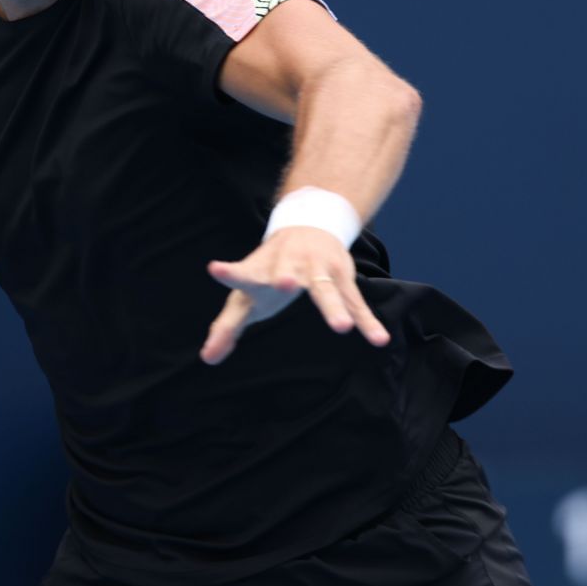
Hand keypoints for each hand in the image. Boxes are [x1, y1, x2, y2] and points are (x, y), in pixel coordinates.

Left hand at [199, 226, 390, 364]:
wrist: (306, 226)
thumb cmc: (267, 271)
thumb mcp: (244, 297)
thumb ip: (226, 328)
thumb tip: (207, 359)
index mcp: (259, 272)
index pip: (242, 274)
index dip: (229, 273)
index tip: (217, 268)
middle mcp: (287, 267)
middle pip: (285, 274)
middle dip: (285, 278)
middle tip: (283, 284)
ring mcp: (316, 270)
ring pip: (326, 290)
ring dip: (333, 307)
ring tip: (341, 328)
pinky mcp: (340, 277)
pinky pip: (355, 303)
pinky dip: (367, 321)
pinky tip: (378, 339)